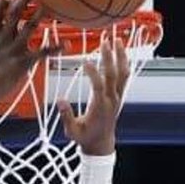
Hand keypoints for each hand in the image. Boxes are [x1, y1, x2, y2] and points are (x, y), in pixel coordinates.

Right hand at [0, 0, 59, 104]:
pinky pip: (42, 53)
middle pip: (16, 12)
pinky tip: (66, 45)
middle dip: (24, 0)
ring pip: (30, 26)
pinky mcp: (23, 62)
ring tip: (50, 5)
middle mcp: (4, 38)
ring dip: (41, 14)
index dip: (4, 2)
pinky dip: (55, 48)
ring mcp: (14, 49)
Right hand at [59, 39, 130, 155]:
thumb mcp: (72, 131)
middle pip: (113, 75)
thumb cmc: (85, 137)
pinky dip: (123, 63)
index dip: (92, 73)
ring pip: (123, 74)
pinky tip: (120, 51)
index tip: (85, 61)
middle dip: (109, 58)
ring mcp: (117, 97)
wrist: (101, 143)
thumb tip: (60, 100)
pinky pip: (124, 77)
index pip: (98, 86)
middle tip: (104, 42)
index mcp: (100, 108)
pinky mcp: (119, 95)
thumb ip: (66, 116)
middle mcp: (111, 100)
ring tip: (116, 40)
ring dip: (120, 57)